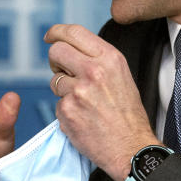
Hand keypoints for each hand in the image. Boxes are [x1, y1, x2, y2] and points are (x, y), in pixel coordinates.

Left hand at [45, 24, 157, 180]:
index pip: (74, 32)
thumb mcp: (121, 76)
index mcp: (109, 58)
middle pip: (57, 51)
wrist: (131, 147)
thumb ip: (98, 59)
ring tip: (84, 103)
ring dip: (63, 90)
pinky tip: (83, 118)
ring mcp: (78, 91)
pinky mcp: (66, 110)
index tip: (50, 36)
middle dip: (56, 61)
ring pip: (54, 80)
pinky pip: (57, 103)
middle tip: (64, 72)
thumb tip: (73, 50)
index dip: (57, 32)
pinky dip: (66, 110)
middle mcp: (93, 70)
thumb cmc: (128, 115)